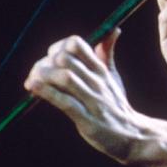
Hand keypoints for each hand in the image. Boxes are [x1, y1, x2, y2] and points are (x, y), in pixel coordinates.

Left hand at [24, 30, 142, 162]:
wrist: (133, 135)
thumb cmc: (117, 105)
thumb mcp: (113, 77)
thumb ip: (107, 53)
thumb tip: (113, 30)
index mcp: (100, 69)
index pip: (75, 44)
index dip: (57, 48)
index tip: (50, 61)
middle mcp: (96, 81)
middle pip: (64, 59)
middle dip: (44, 63)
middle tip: (37, 75)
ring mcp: (93, 100)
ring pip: (64, 78)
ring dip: (43, 76)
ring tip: (33, 82)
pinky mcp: (87, 120)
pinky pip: (65, 102)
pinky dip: (46, 93)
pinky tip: (33, 87)